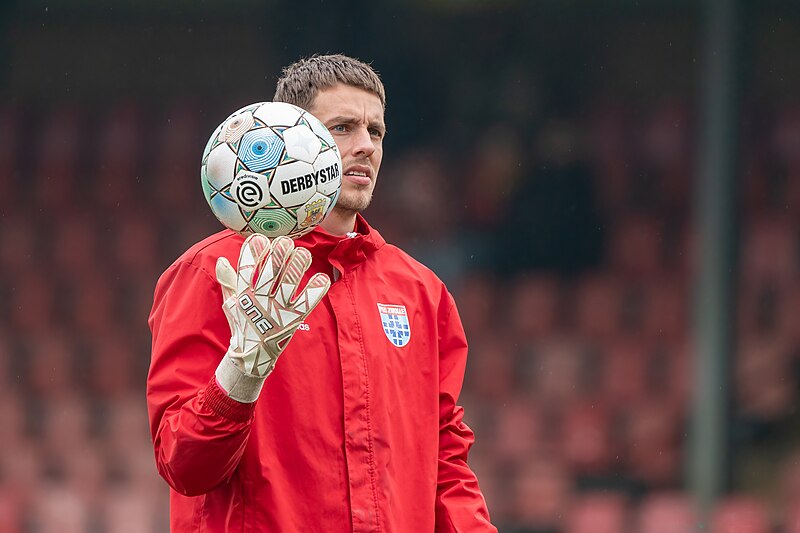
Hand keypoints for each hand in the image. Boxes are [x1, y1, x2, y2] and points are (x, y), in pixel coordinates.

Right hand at [214, 234, 329, 400]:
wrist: (252, 356)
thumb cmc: (242, 324)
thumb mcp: (231, 304)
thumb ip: (228, 281)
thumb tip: (222, 260)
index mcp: (244, 296)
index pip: (246, 271)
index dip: (251, 254)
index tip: (258, 238)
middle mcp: (260, 302)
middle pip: (269, 275)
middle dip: (277, 256)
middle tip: (285, 241)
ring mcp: (277, 311)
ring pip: (288, 286)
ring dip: (296, 268)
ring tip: (303, 253)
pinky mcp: (293, 320)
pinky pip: (306, 304)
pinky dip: (314, 292)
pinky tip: (322, 279)